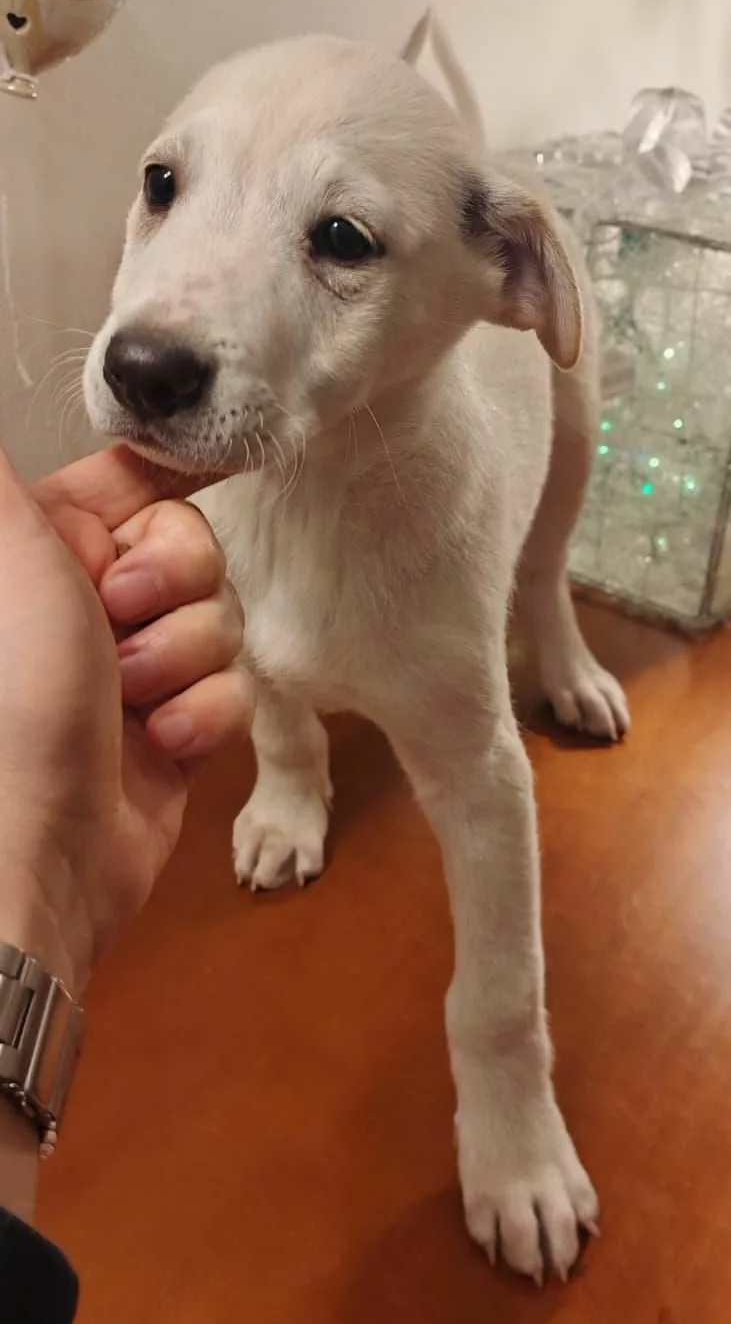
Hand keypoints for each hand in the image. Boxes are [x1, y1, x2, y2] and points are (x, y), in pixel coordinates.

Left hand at [0, 446, 251, 996]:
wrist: (36, 847)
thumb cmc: (16, 699)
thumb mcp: (9, 547)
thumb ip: (6, 476)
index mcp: (46, 549)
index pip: (140, 482)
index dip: (170, 494)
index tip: (203, 487)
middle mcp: (87, 602)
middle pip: (194, 548)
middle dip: (174, 591)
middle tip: (118, 624)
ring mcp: (133, 666)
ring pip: (220, 618)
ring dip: (186, 661)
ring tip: (131, 701)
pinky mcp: (173, 728)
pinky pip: (232, 690)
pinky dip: (203, 718)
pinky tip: (159, 747)